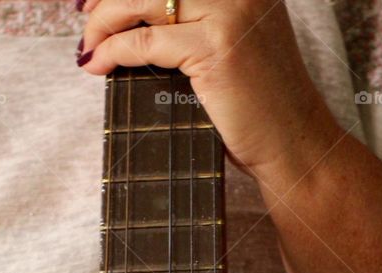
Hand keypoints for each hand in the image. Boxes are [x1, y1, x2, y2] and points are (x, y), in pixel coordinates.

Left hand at [76, 0, 342, 174]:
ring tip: (88, 46)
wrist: (297, 148)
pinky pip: (145, 41)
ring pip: (143, 1)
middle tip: (85, 17)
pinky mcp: (216, 48)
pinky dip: (113, 51)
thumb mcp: (233, 47)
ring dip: (104, 21)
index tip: (98, 0)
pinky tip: (98, 64)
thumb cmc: (263, 110)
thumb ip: (196, 23)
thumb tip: (134, 19)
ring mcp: (229, 14)